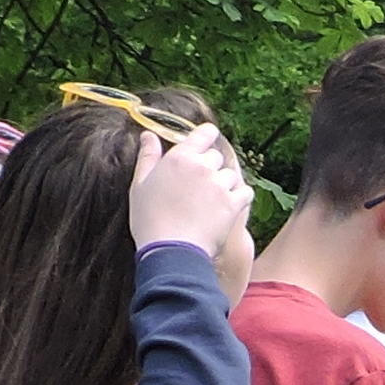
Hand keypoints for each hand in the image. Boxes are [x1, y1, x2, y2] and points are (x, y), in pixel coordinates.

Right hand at [127, 118, 251, 255]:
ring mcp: (219, 185)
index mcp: (179, 158)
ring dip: (224, 184)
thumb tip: (148, 135)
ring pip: (230, 175)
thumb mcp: (140, 185)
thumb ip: (148, 157)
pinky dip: (239, 198)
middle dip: (210, 168)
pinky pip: (245, 193)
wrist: (170, 251)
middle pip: (216, 157)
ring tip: (209, 203)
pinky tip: (226, 208)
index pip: (205, 133)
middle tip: (198, 187)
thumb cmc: (150, 221)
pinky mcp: (233, 204)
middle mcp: (202, 167)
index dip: (208, 136)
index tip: (206, 143)